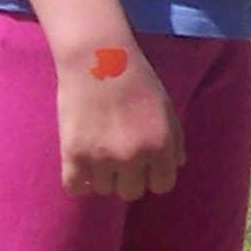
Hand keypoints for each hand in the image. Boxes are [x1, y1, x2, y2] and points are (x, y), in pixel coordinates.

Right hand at [56, 46, 183, 198]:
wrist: (97, 58)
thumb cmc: (136, 79)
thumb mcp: (166, 107)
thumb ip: (174, 139)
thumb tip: (178, 165)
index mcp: (159, 146)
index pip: (162, 185)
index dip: (153, 175)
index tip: (144, 164)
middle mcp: (132, 157)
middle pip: (131, 192)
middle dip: (128, 178)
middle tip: (120, 157)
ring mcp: (101, 158)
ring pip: (104, 189)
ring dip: (103, 176)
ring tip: (99, 152)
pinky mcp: (73, 154)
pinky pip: (76, 188)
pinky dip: (79, 182)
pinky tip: (81, 167)